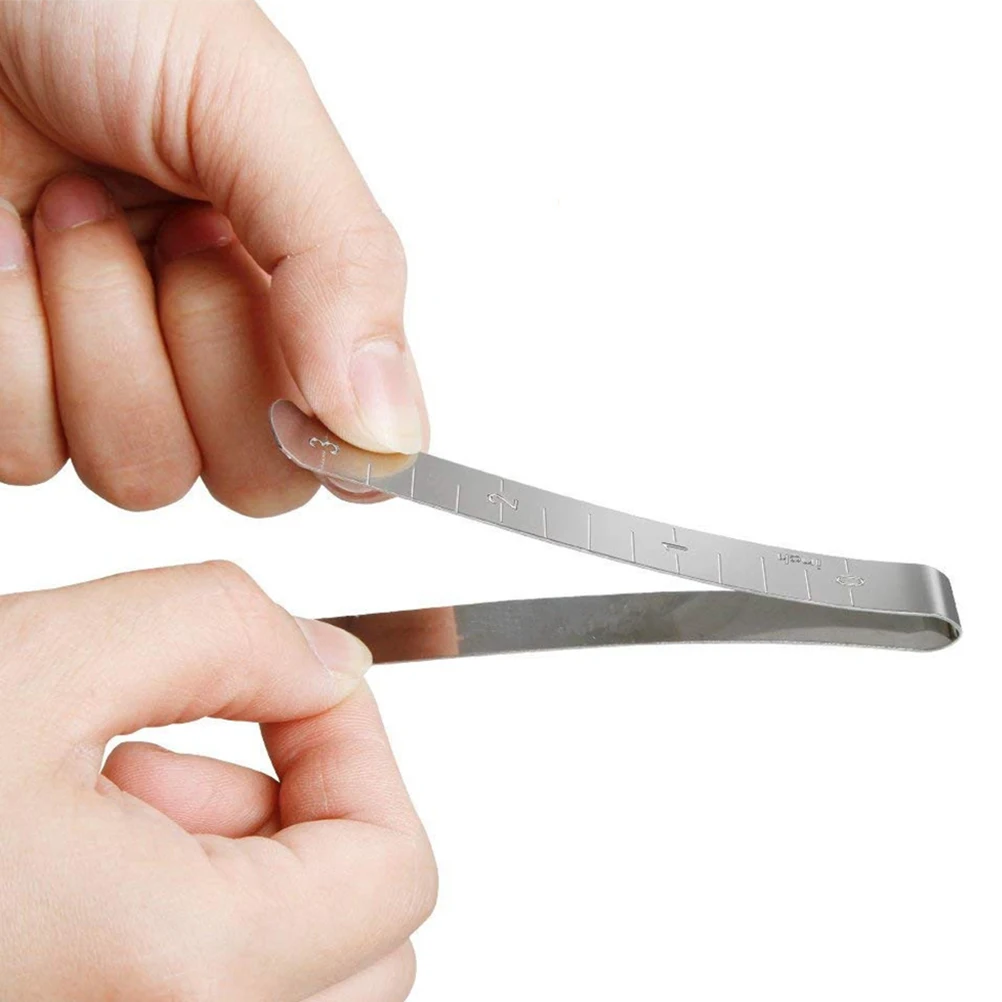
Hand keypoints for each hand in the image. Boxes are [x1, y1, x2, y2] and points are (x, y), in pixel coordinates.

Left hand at [0, 0, 428, 512]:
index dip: (334, 439)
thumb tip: (393, 431)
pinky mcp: (15, 395)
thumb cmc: (94, 11)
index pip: (352, 445)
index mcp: (299, 297)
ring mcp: (110, 384)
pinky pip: (28, 452)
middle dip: (210, 354)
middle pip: (256, 480)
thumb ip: (342, 260)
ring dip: (100, 332)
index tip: (297, 376)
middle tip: (174, 234)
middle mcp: (214, 357)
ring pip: (140, 476)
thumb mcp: (248, 101)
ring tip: (68, 210)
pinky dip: (11, 339)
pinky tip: (4, 244)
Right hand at [0, 562, 436, 1000]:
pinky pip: (210, 989)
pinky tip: (79, 860)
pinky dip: (183, 916)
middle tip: (181, 755)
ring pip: (293, 969)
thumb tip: (325, 664)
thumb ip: (218, 631)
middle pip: (363, 935)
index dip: (357, 749)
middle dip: (298, 810)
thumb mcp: (39, 667)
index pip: (395, 868)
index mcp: (189, 971)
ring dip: (234, 864)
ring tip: (100, 804)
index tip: (297, 688)